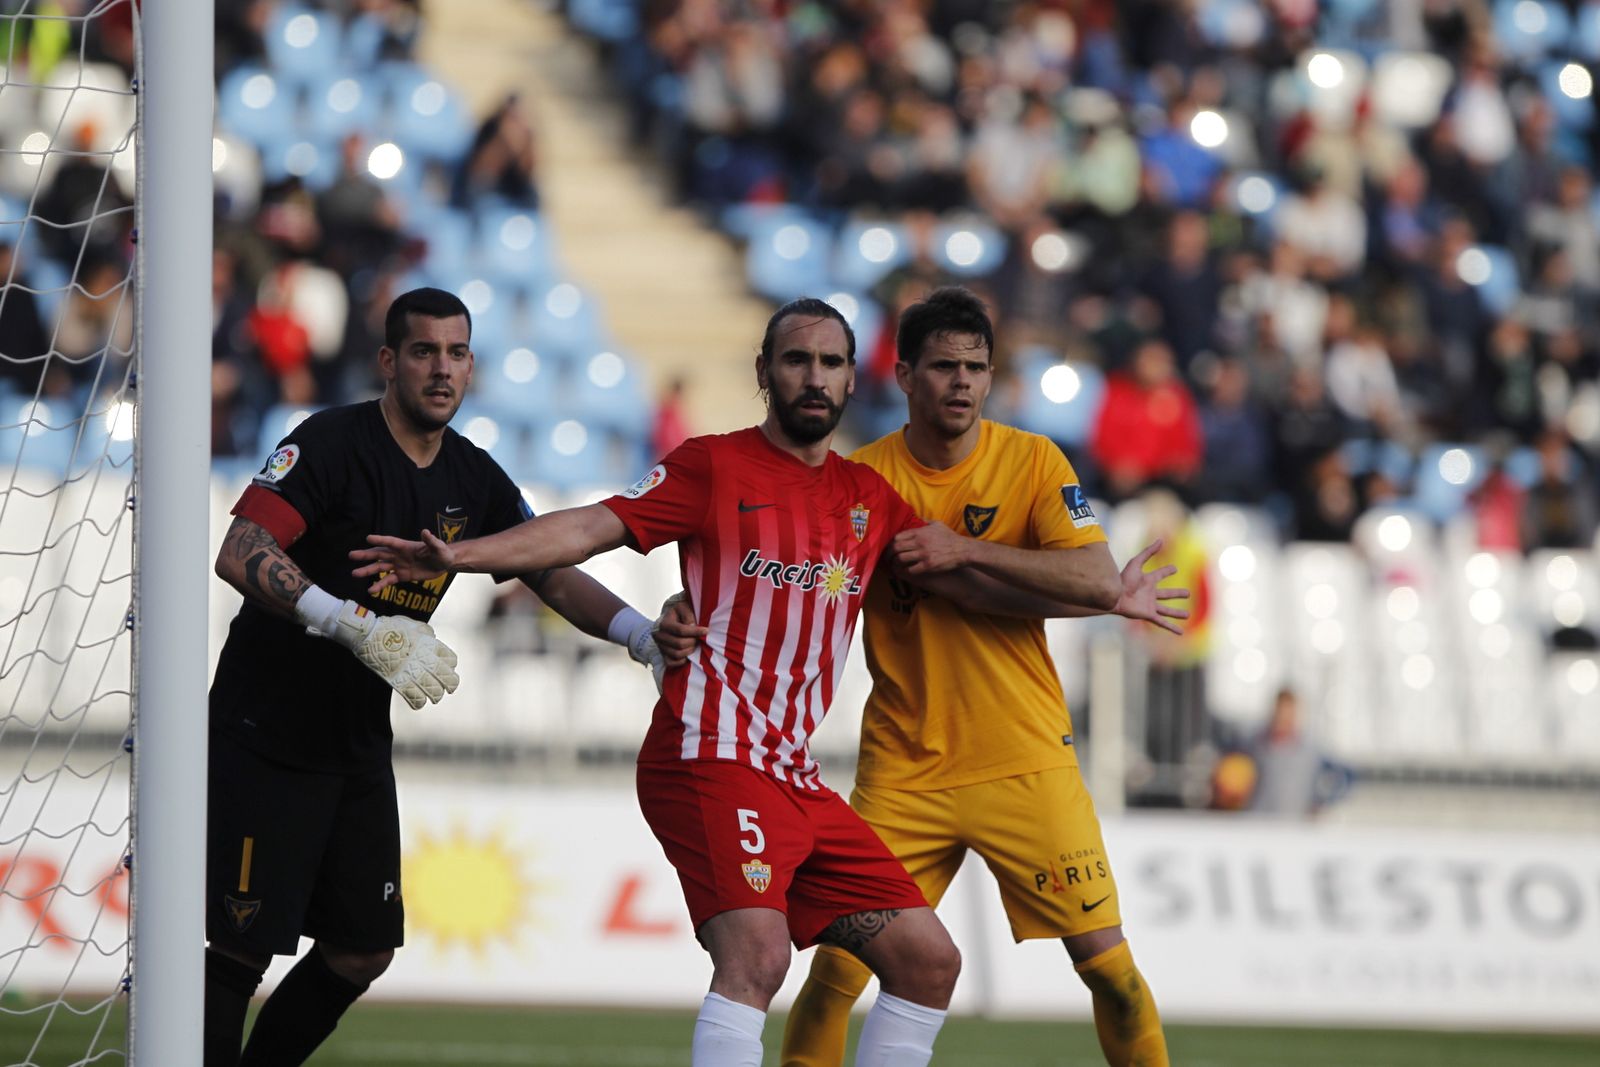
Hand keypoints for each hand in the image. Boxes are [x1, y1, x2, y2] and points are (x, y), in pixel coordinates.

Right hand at [321, 600, 459, 709]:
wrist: (368, 633)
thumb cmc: (389, 627)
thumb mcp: (411, 624)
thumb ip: (425, 631)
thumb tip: (432, 637)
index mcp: (429, 644)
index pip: (451, 659)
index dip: (451, 666)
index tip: (447, 668)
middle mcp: (424, 658)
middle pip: (446, 677)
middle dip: (451, 685)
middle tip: (449, 689)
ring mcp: (411, 670)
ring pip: (433, 690)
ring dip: (436, 696)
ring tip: (434, 698)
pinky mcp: (398, 681)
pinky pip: (415, 698)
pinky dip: (419, 703)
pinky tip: (418, 702)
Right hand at [351, 530, 455, 593]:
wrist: (444, 564)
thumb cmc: (442, 552)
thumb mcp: (439, 547)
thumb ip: (431, 541)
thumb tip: (426, 532)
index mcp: (406, 546)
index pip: (391, 542)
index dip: (380, 540)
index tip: (368, 538)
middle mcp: (399, 555)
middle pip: (380, 554)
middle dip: (366, 555)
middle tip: (351, 555)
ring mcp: (398, 565)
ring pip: (380, 568)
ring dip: (368, 571)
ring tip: (354, 573)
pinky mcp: (401, 576)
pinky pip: (388, 581)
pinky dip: (379, 585)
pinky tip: (371, 591)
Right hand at [653, 591, 705, 667]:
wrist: (669, 620)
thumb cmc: (679, 613)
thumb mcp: (683, 607)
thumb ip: (688, 615)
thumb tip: (692, 626)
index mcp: (663, 623)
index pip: (681, 630)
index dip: (695, 631)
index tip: (706, 630)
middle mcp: (659, 636)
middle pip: (679, 644)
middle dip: (693, 642)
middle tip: (699, 639)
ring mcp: (660, 647)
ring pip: (677, 654)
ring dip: (689, 651)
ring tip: (694, 644)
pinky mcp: (662, 655)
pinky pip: (671, 663)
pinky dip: (681, 661)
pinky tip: (688, 654)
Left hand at [890, 522, 971, 574]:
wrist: (963, 550)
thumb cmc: (951, 537)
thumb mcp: (938, 524)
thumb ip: (926, 521)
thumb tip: (918, 518)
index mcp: (920, 532)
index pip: (898, 536)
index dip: (891, 543)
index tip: (889, 547)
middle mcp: (919, 542)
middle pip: (896, 548)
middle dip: (889, 554)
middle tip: (887, 558)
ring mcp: (923, 554)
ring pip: (901, 559)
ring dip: (895, 563)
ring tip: (894, 566)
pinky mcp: (928, 565)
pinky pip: (911, 569)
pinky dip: (906, 571)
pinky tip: (905, 572)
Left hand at [1114, 539, 1190, 634]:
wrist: (1114, 595)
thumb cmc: (1123, 579)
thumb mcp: (1136, 562)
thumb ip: (1148, 552)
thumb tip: (1161, 540)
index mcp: (1148, 580)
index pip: (1160, 574)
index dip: (1167, 571)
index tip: (1174, 569)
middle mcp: (1150, 593)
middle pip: (1167, 594)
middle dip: (1177, 593)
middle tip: (1188, 593)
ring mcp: (1149, 605)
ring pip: (1167, 610)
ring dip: (1177, 613)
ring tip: (1188, 614)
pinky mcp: (1148, 614)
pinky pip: (1162, 622)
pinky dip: (1171, 628)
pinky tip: (1180, 632)